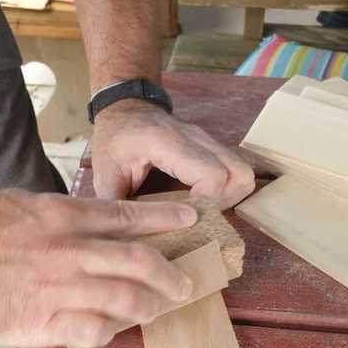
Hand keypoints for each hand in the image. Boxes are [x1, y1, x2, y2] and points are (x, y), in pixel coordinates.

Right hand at [0, 190, 196, 347]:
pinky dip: (109, 332)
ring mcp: (59, 289)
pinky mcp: (43, 324)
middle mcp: (69, 251)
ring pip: (125, 300)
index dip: (165, 218)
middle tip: (184, 284)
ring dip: (148, 307)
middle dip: (171, 275)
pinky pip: (93, 332)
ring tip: (156, 310)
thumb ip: (63, 216)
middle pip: (139, 262)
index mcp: (63, 216)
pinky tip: (111, 331)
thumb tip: (97, 225)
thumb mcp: (22, 204)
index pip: (128, 216)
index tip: (191, 219)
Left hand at [92, 100, 254, 208]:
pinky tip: (201, 201)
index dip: (207, 204)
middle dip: (223, 204)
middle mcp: (197, 139)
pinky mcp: (212, 148)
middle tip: (198, 218)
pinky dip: (226, 190)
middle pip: (238, 175)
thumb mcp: (105, 173)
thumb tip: (126, 240)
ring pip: (242, 173)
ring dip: (229, 198)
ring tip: (202, 212)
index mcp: (169, 143)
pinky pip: (234, 171)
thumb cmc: (114, 138)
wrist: (125, 107)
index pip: (212, 175)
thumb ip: (117, 207)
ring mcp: (208, 141)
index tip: (187, 220)